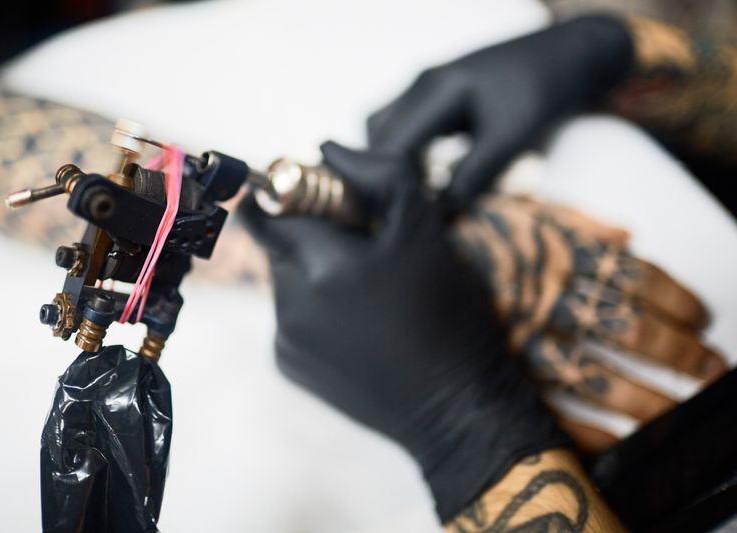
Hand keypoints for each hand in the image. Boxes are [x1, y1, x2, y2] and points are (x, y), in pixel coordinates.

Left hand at [239, 143, 567, 520]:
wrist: (457, 407)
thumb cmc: (449, 313)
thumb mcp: (425, 230)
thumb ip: (378, 175)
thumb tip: (324, 149)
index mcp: (321, 265)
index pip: (272, 208)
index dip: (295, 195)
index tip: (323, 200)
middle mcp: (290, 304)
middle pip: (278, 243)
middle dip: (311, 234)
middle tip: (361, 249)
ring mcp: (286, 340)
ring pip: (286, 279)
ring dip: (314, 271)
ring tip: (367, 292)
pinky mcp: (289, 367)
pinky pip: (290, 317)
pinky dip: (314, 309)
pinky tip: (358, 324)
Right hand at [367, 15, 632, 212]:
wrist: (568, 55)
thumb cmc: (543, 92)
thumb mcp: (508, 140)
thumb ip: (471, 176)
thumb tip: (439, 214)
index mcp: (435, 90)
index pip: (391, 145)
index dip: (389, 183)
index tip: (399, 216)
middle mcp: (422, 84)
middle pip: (378, 134)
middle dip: (384, 173)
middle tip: (401, 209)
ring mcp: (427, 85)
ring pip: (387, 127)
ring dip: (393, 161)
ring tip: (411, 195)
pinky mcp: (438, 94)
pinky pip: (405, 123)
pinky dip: (407, 151)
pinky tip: (426, 175)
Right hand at [454, 195, 726, 450]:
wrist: (395, 256)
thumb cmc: (463, 231)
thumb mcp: (518, 206)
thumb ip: (574, 216)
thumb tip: (628, 234)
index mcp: (557, 253)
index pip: (636, 279)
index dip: (678, 301)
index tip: (701, 318)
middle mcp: (546, 297)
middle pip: (628, 330)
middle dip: (679, 353)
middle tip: (710, 369)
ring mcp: (520, 339)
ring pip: (596, 375)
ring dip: (645, 398)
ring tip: (678, 410)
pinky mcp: (493, 370)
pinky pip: (544, 407)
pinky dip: (583, 429)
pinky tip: (615, 440)